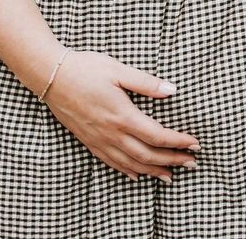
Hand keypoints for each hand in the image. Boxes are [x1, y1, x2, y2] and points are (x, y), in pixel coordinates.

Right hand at [42, 50, 199, 180]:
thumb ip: (146, 83)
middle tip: (191, 164)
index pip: (157, 136)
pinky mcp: (88, 141)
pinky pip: (110, 162)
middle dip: (171, 161)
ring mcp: (98, 139)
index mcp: (122, 115)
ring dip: (152, 171)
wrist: (50, 76)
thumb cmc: (85, 68)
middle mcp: (111, 133)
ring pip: (130, 164)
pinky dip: (127, 171)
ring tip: (170, 175)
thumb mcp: (118, 69)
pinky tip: (136, 175)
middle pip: (147, 155)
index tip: (195, 144)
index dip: (178, 142)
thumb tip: (172, 90)